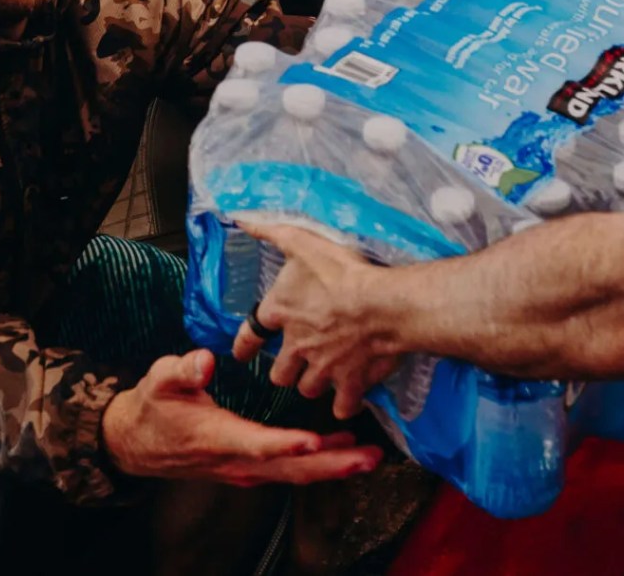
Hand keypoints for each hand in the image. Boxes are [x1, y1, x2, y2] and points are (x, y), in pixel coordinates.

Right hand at [100, 350, 380, 486]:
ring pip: (294, 473)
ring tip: (369, 456)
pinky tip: (342, 448)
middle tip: (368, 457)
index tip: (314, 441)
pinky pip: (289, 469)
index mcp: (215, 437)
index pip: (255, 444)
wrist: (136, 444)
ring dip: (333, 465)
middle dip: (331, 464)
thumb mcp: (158, 381)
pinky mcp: (249, 465)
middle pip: (289, 468)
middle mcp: (235, 459)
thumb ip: (181, 371)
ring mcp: (244, 467)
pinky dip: (318, 462)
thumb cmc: (151, 408)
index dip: (285, 445)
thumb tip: (204, 360)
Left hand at [230, 223, 404, 420]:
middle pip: (280, 373)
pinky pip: (342, 406)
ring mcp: (322, 368)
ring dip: (314, 383)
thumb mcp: (303, 242)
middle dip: (286, 369)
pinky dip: (345, 404)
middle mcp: (296, 346)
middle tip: (296, 363)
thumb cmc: (343, 271)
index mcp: (281, 313)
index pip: (250, 335)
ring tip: (324, 374)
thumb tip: (241, 218)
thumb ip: (271, 231)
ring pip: (308, 389)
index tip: (242, 354)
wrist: (382, 304)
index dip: (245, 345)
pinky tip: (349, 398)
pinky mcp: (349, 383)